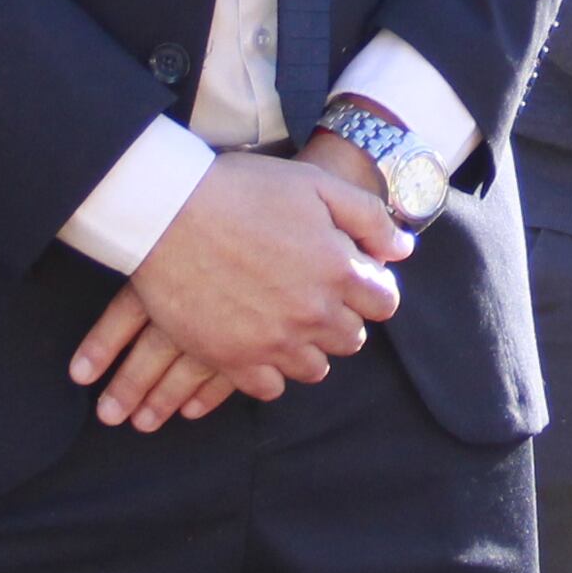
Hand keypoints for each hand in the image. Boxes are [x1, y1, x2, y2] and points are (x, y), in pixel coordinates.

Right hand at [68, 151, 407, 431]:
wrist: (168, 211)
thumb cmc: (242, 190)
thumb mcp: (315, 185)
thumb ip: (368, 218)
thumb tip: (403, 250)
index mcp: (339, 270)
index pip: (384, 303)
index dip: (371, 289)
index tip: (350, 279)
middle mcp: (313, 314)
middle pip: (350, 338)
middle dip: (340, 318)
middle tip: (314, 297)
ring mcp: (273, 341)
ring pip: (314, 368)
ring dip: (307, 348)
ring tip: (285, 322)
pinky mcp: (233, 360)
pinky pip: (269, 387)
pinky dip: (269, 372)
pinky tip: (258, 344)